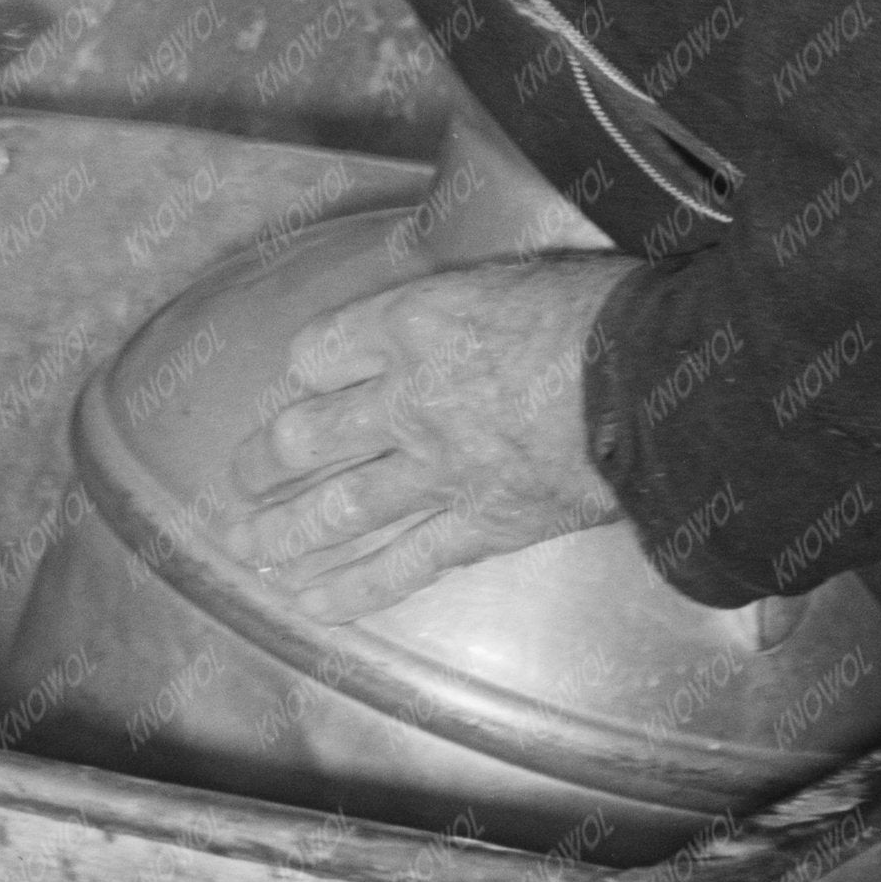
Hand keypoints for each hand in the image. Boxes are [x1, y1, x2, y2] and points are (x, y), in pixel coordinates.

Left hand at [230, 254, 626, 627]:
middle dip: (262, 462)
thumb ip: (464, 307)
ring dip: (283, 532)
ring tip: (243, 548)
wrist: (645, 386)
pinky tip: (309, 602)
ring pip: (338, 509)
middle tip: (235, 479)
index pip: (320, 351)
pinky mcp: (476, 527)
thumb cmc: (597, 313)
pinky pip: (400, 565)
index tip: (305, 380)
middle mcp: (403, 402)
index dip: (306, 368)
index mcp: (409, 327)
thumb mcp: (513, 278)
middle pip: (307, 436)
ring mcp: (435, 472)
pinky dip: (351, 588)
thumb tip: (457, 323)